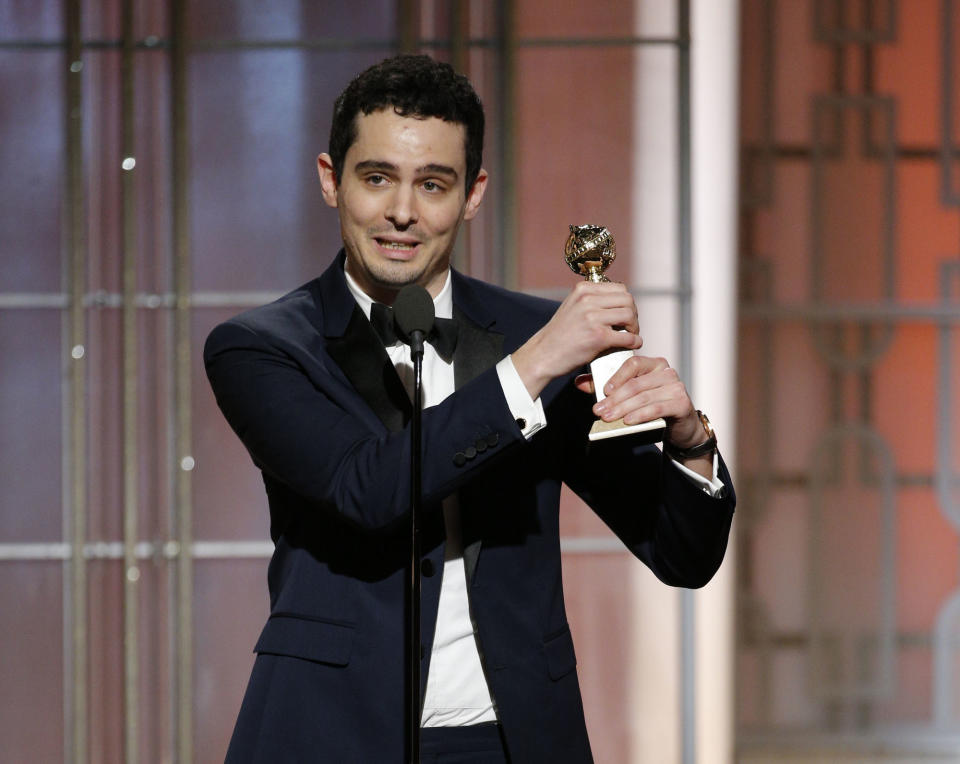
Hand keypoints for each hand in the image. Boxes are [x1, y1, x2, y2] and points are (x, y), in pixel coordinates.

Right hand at [512, 281, 643, 399]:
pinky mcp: (598, 337)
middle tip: (630, 326)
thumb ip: (592, 301)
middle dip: (633, 314)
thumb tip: (619, 302)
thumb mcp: (572, 307)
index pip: (620, 288)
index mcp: (583, 290)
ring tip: (630, 335)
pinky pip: (627, 337)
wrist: (543, 354)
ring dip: (635, 327)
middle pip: (627, 300)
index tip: (625, 314)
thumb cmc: (559, 335)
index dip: (627, 302)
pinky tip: (632, 345)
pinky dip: (634, 341)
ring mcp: (592, 318)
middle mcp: (587, 300)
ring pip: (629, 315)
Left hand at [575, 355, 706, 450]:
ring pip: (643, 396)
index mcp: (654, 364)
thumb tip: (580, 382)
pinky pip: (657, 408)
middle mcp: (667, 372)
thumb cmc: (654, 407)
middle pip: (636, 383)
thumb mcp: (630, 396)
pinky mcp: (681, 403)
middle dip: (614, 399)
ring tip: (608, 418)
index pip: (633, 363)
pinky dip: (640, 415)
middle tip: (599, 411)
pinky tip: (628, 421)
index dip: (617, 377)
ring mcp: (676, 387)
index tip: (603, 391)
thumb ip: (607, 388)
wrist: (681, 427)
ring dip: (623, 408)